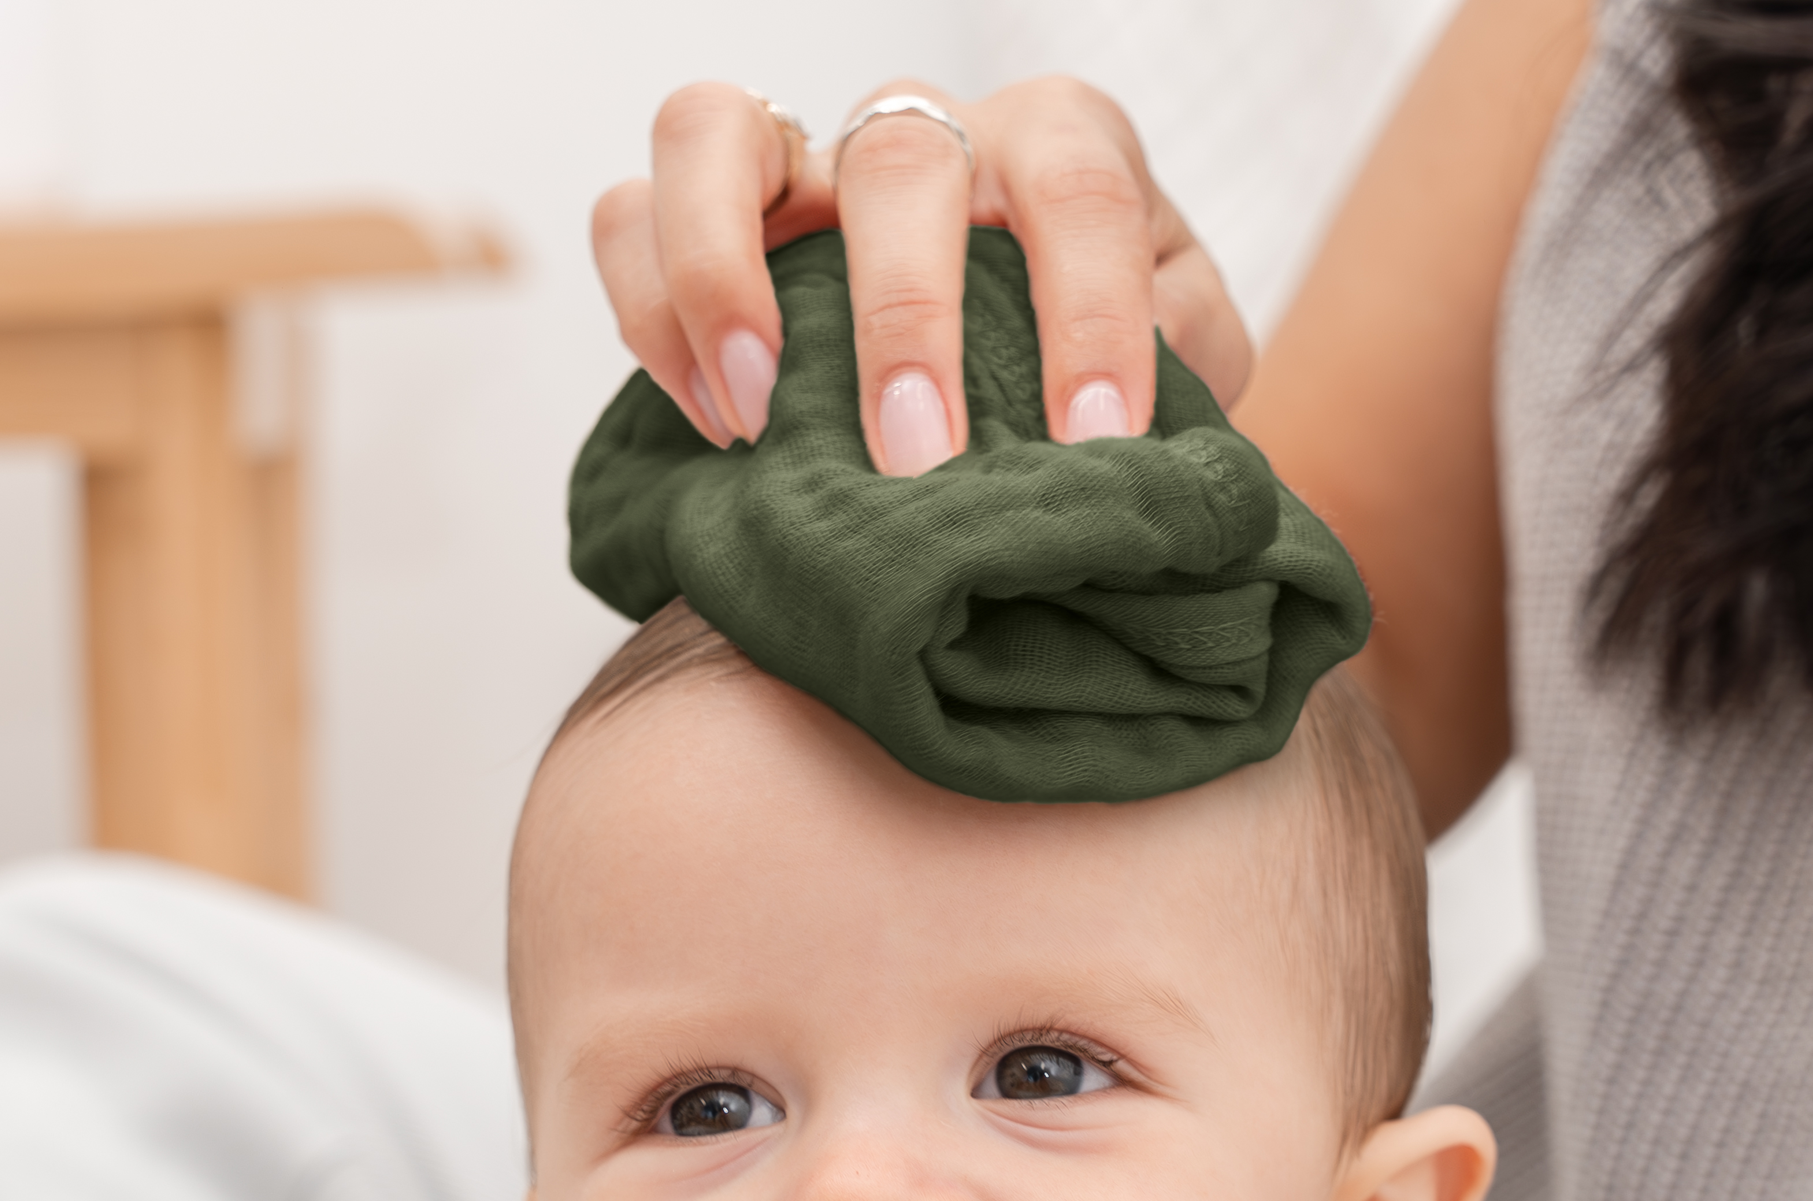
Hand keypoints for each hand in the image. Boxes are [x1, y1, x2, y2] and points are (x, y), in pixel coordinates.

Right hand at [590, 78, 1251, 474]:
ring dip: (720, 271)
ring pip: (712, 131)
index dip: (1090, 314)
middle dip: (904, 316)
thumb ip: (1184, 360)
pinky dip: (647, 307)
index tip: (1093, 443)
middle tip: (918, 457)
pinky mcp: (714, 227)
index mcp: (1056, 146)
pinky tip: (715, 422)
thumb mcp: (1180, 352)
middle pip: (896, 160)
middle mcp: (924, 138)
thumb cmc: (1100, 354)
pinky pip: (628, 215)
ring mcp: (804, 175)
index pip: (1077, 188)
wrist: (1023, 360)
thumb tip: (1134, 417)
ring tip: (756, 415)